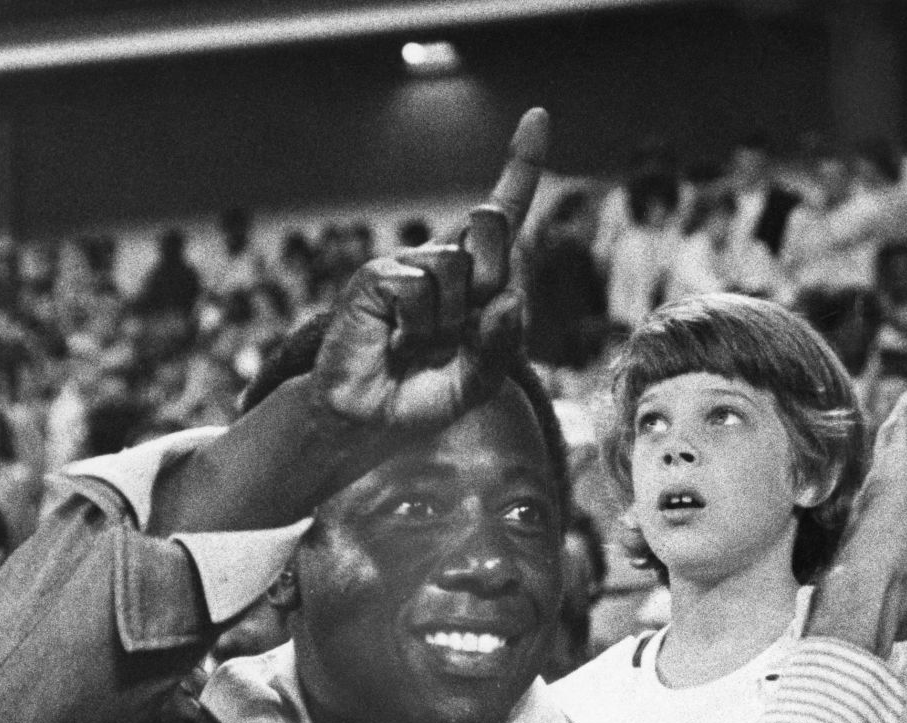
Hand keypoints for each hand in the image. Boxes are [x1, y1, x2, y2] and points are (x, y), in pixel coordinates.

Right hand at [310, 108, 548, 433]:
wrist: (368, 420)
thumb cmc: (424, 394)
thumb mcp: (478, 381)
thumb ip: (500, 346)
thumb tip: (510, 298)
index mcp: (478, 282)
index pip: (505, 219)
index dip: (521, 168)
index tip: (538, 118)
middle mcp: (445, 263)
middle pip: (492, 232)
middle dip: (491, 265)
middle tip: (460, 319)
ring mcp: (410, 266)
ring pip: (456, 267)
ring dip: (446, 321)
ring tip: (419, 344)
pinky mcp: (377, 277)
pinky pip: (417, 286)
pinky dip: (416, 322)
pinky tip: (396, 339)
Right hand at [807, 392, 906, 654]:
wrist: (868, 599)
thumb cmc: (888, 607)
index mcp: (881, 531)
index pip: (891, 500)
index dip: (900, 483)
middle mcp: (875, 502)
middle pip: (892, 464)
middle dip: (900, 442)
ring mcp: (882, 485)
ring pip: (895, 444)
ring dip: (904, 424)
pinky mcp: (892, 471)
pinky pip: (900, 433)